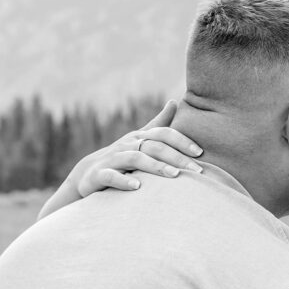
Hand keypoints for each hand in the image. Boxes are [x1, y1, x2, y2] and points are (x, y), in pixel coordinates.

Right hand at [70, 101, 203, 196]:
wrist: (87, 173)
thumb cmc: (121, 156)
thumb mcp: (140, 139)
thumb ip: (158, 123)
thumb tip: (175, 102)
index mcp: (139, 137)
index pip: (163, 134)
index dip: (182, 141)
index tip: (200, 152)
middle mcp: (127, 145)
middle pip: (154, 147)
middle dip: (177, 157)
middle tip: (197, 170)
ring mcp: (112, 159)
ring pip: (135, 159)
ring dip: (156, 166)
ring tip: (174, 176)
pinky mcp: (98, 175)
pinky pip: (110, 176)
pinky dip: (123, 181)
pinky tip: (137, 187)